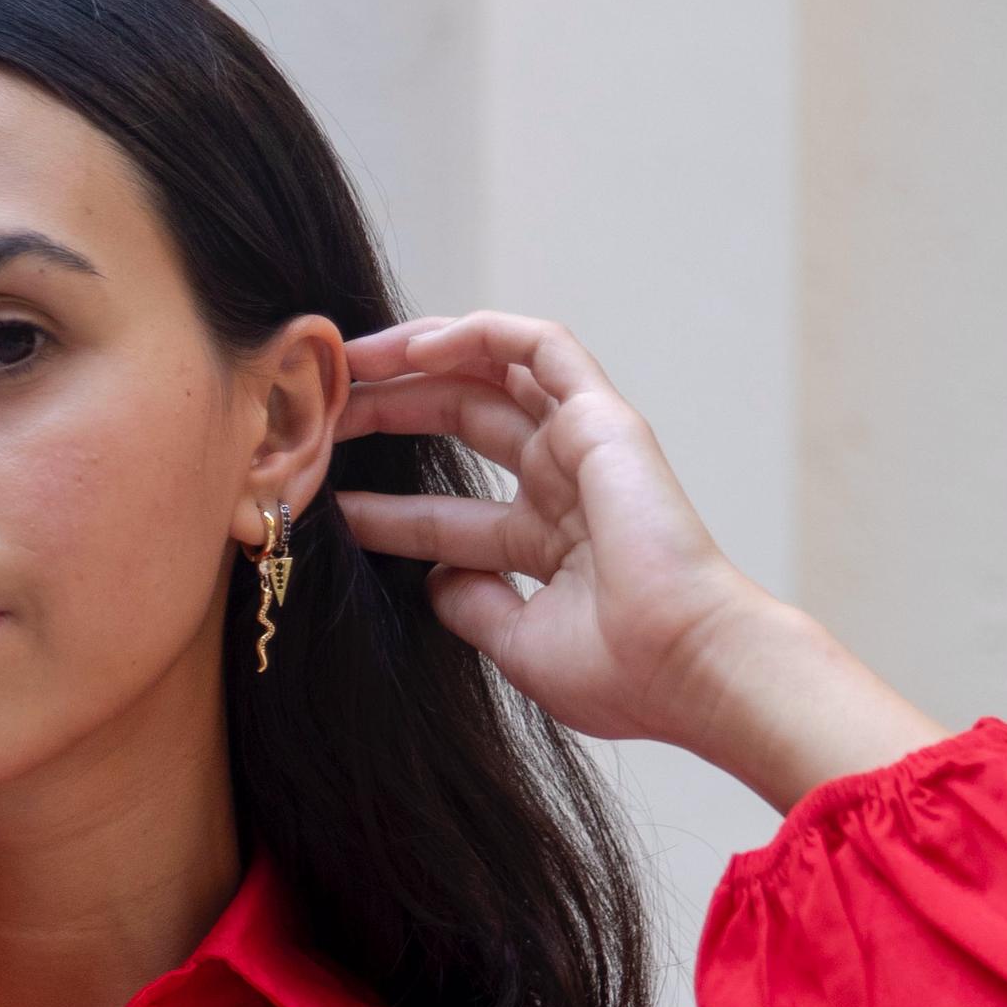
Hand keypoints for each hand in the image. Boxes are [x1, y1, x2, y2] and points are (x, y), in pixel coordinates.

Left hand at [335, 314, 944, 810]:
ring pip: (493, 372)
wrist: (685, 666)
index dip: (384, 506)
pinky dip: (479, 334)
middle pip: (461, 423)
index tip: (323, 500)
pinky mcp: (604, 418)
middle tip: (322, 408)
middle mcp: (565, 486)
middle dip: (388, 408)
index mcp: (548, 544)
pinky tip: (417, 347)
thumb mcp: (517, 644)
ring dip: (420, 356)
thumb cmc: (620, 672)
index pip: (447, 513)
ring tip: (352, 359)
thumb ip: (473, 607)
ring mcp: (585, 447)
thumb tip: (432, 583)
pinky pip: (539, 347)